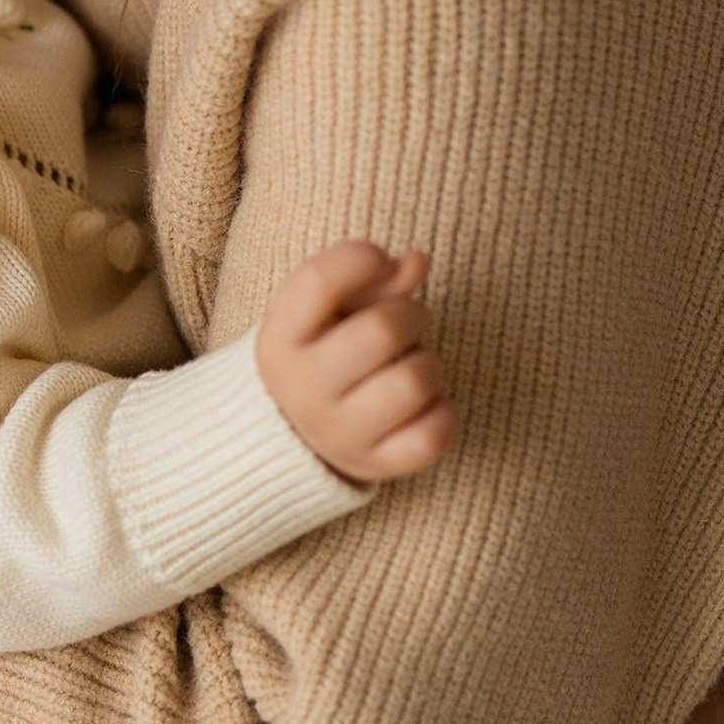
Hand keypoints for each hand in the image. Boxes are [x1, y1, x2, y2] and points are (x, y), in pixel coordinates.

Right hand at [256, 241, 455, 484]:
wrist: (292, 431)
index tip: (377, 263)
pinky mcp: (373, 464)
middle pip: (382, 330)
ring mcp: (337, 433)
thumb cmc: (321, 350)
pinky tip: (426, 404)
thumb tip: (417, 261)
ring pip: (413, 383)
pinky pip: (433, 436)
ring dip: (428, 365)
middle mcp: (302, 388)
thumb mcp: (326, 308)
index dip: (362, 258)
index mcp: (281, 338)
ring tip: (412, 367)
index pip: (319, 281)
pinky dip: (443, 413)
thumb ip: (369, 279)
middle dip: (412, 316)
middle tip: (407, 323)